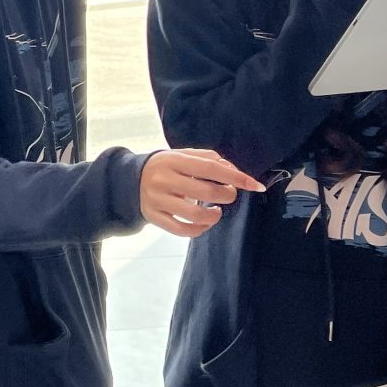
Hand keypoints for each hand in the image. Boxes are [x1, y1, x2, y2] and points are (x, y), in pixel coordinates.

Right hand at [140, 149, 264, 238]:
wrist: (130, 180)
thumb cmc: (165, 167)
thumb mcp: (182, 156)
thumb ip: (208, 159)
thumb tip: (234, 171)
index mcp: (173, 160)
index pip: (210, 168)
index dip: (236, 177)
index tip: (256, 186)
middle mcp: (163, 180)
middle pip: (207, 191)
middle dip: (227, 195)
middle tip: (228, 195)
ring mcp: (157, 200)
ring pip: (195, 214)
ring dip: (214, 215)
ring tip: (216, 211)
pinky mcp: (154, 217)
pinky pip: (182, 230)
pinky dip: (199, 229)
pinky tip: (204, 222)